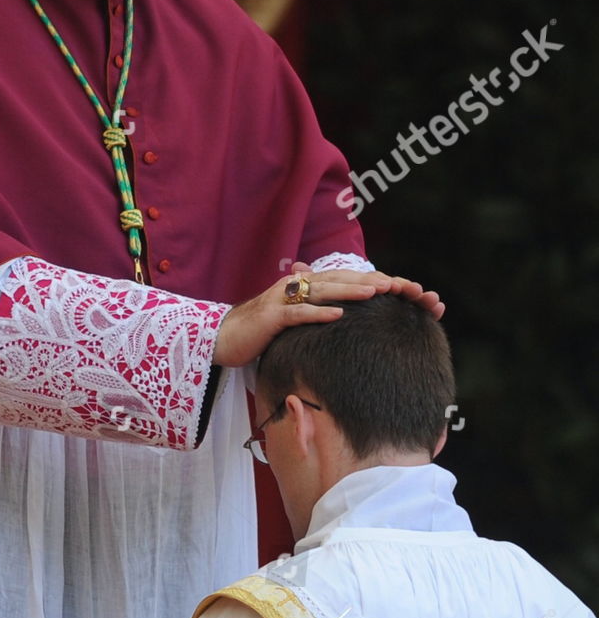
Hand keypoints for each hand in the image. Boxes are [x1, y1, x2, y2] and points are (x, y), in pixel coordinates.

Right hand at [212, 265, 444, 368]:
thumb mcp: (291, 319)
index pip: (341, 279)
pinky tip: (338, 316)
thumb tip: (340, 312)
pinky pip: (297, 314)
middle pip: (337, 280)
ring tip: (376, 293)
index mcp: (301, 286)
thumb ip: (314, 310)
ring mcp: (281, 300)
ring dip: (349, 291)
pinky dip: (317, 314)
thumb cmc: (258, 332)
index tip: (397, 286)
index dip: (368, 280)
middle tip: (397, 285)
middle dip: (367, 281)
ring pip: (321, 291)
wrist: (221, 338)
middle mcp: (293, 287)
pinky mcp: (270, 318)